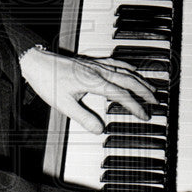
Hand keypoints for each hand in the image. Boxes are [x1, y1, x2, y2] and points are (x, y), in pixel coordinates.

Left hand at [19, 48, 155, 132]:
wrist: (35, 61)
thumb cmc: (47, 80)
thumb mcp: (63, 105)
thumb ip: (83, 117)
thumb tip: (99, 129)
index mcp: (94, 81)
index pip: (121, 95)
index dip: (135, 106)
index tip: (145, 115)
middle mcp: (98, 70)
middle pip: (128, 80)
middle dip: (144, 91)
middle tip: (156, 101)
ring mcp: (95, 64)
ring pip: (124, 70)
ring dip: (140, 79)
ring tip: (151, 87)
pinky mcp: (91, 62)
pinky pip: (115, 62)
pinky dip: (127, 66)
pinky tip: (131, 69)